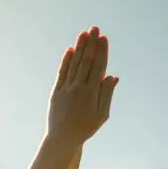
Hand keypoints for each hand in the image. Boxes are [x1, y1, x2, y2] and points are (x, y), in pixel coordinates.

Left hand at [47, 26, 117, 146]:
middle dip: (91, 44)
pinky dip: (66, 62)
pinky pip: (62, 74)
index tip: (104, 38)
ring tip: (83, 35)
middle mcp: (77, 88)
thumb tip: (111, 76)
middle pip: (86, 61)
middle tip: (94, 29)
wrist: (62, 140)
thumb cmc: (85, 128)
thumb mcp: (102, 114)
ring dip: (79, 48)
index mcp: (91, 92)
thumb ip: (106, 94)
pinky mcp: (56, 93)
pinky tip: (70, 51)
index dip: (101, 51)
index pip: (98, 66)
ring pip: (74, 65)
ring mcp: (65, 90)